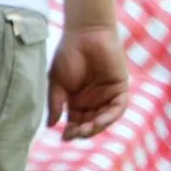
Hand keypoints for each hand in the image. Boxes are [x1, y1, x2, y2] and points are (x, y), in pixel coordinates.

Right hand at [47, 24, 129, 140]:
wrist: (85, 33)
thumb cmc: (68, 54)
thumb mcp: (57, 81)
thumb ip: (56, 103)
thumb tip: (51, 125)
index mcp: (76, 102)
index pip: (75, 123)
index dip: (71, 132)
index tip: (64, 138)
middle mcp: (92, 101)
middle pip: (90, 124)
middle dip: (83, 132)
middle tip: (75, 133)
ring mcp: (107, 95)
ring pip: (104, 119)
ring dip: (97, 127)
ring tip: (87, 130)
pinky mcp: (119, 88)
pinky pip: (117, 108)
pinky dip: (110, 116)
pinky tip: (99, 121)